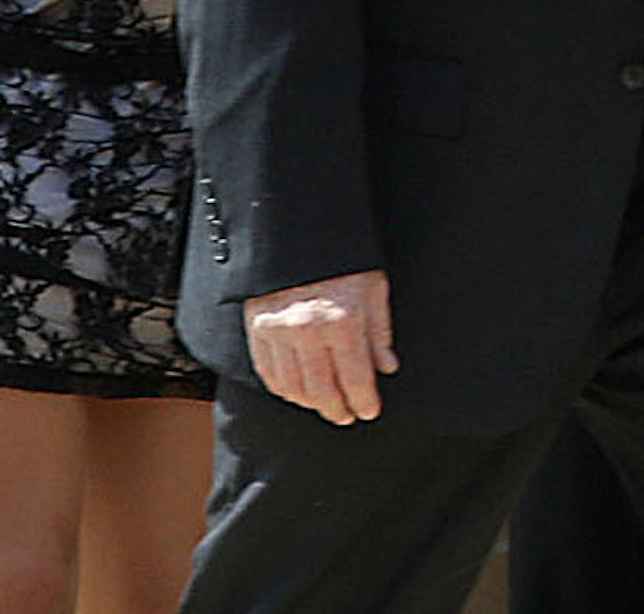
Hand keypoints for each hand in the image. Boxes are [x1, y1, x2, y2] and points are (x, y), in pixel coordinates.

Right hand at [244, 269, 397, 424]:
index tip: (369, 410)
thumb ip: (379, 331)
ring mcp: (278, 329)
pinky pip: (267, 371)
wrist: (294, 228)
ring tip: (322, 405)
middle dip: (338, 410)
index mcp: (341, 320)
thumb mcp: (372, 286)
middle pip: (323, 391)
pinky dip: (282, 387)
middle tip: (346, 415)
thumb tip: (386, 367)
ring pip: (294, 386)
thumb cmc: (339, 258)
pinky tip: (296, 390)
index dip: (365, 402)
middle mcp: (307, 329)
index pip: (355, 380)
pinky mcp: (257, 326)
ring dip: (310, 403)